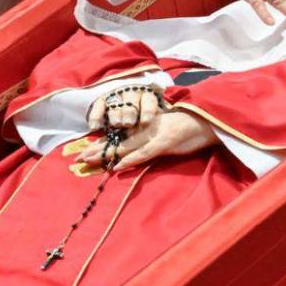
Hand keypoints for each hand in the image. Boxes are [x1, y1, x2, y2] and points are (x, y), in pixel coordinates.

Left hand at [79, 109, 217, 170]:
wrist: (209, 119)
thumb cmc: (188, 127)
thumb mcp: (165, 134)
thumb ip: (150, 141)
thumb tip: (133, 154)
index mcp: (144, 126)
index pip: (118, 136)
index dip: (101, 144)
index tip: (84, 151)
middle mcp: (145, 128)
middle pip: (116, 140)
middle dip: (96, 150)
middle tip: (77, 159)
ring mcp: (154, 134)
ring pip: (125, 145)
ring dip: (105, 154)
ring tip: (87, 160)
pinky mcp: (165, 141)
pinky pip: (145, 152)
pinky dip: (131, 159)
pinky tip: (118, 165)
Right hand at [87, 85, 161, 130]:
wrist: (129, 92)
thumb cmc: (146, 113)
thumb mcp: (156, 113)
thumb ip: (157, 120)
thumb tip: (166, 132)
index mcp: (147, 95)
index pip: (148, 100)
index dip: (147, 110)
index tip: (145, 121)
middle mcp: (131, 92)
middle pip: (130, 100)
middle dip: (129, 112)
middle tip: (128, 123)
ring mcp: (116, 94)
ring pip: (116, 102)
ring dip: (115, 114)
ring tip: (115, 124)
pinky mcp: (103, 99)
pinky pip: (98, 106)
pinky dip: (96, 116)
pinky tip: (95, 127)